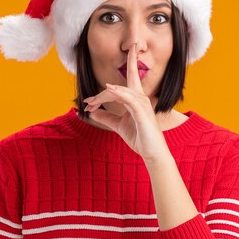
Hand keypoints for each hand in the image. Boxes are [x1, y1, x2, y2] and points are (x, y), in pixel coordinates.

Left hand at [83, 42, 168, 160]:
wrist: (152, 153)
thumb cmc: (139, 138)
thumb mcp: (118, 125)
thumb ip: (106, 117)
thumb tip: (91, 112)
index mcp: (135, 100)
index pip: (123, 85)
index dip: (103, 91)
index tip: (87, 101)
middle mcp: (140, 99)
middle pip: (117, 89)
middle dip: (100, 95)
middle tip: (87, 103)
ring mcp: (142, 104)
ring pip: (120, 92)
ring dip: (104, 96)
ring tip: (91, 103)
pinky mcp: (142, 112)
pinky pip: (130, 99)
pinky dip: (119, 93)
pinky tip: (109, 89)